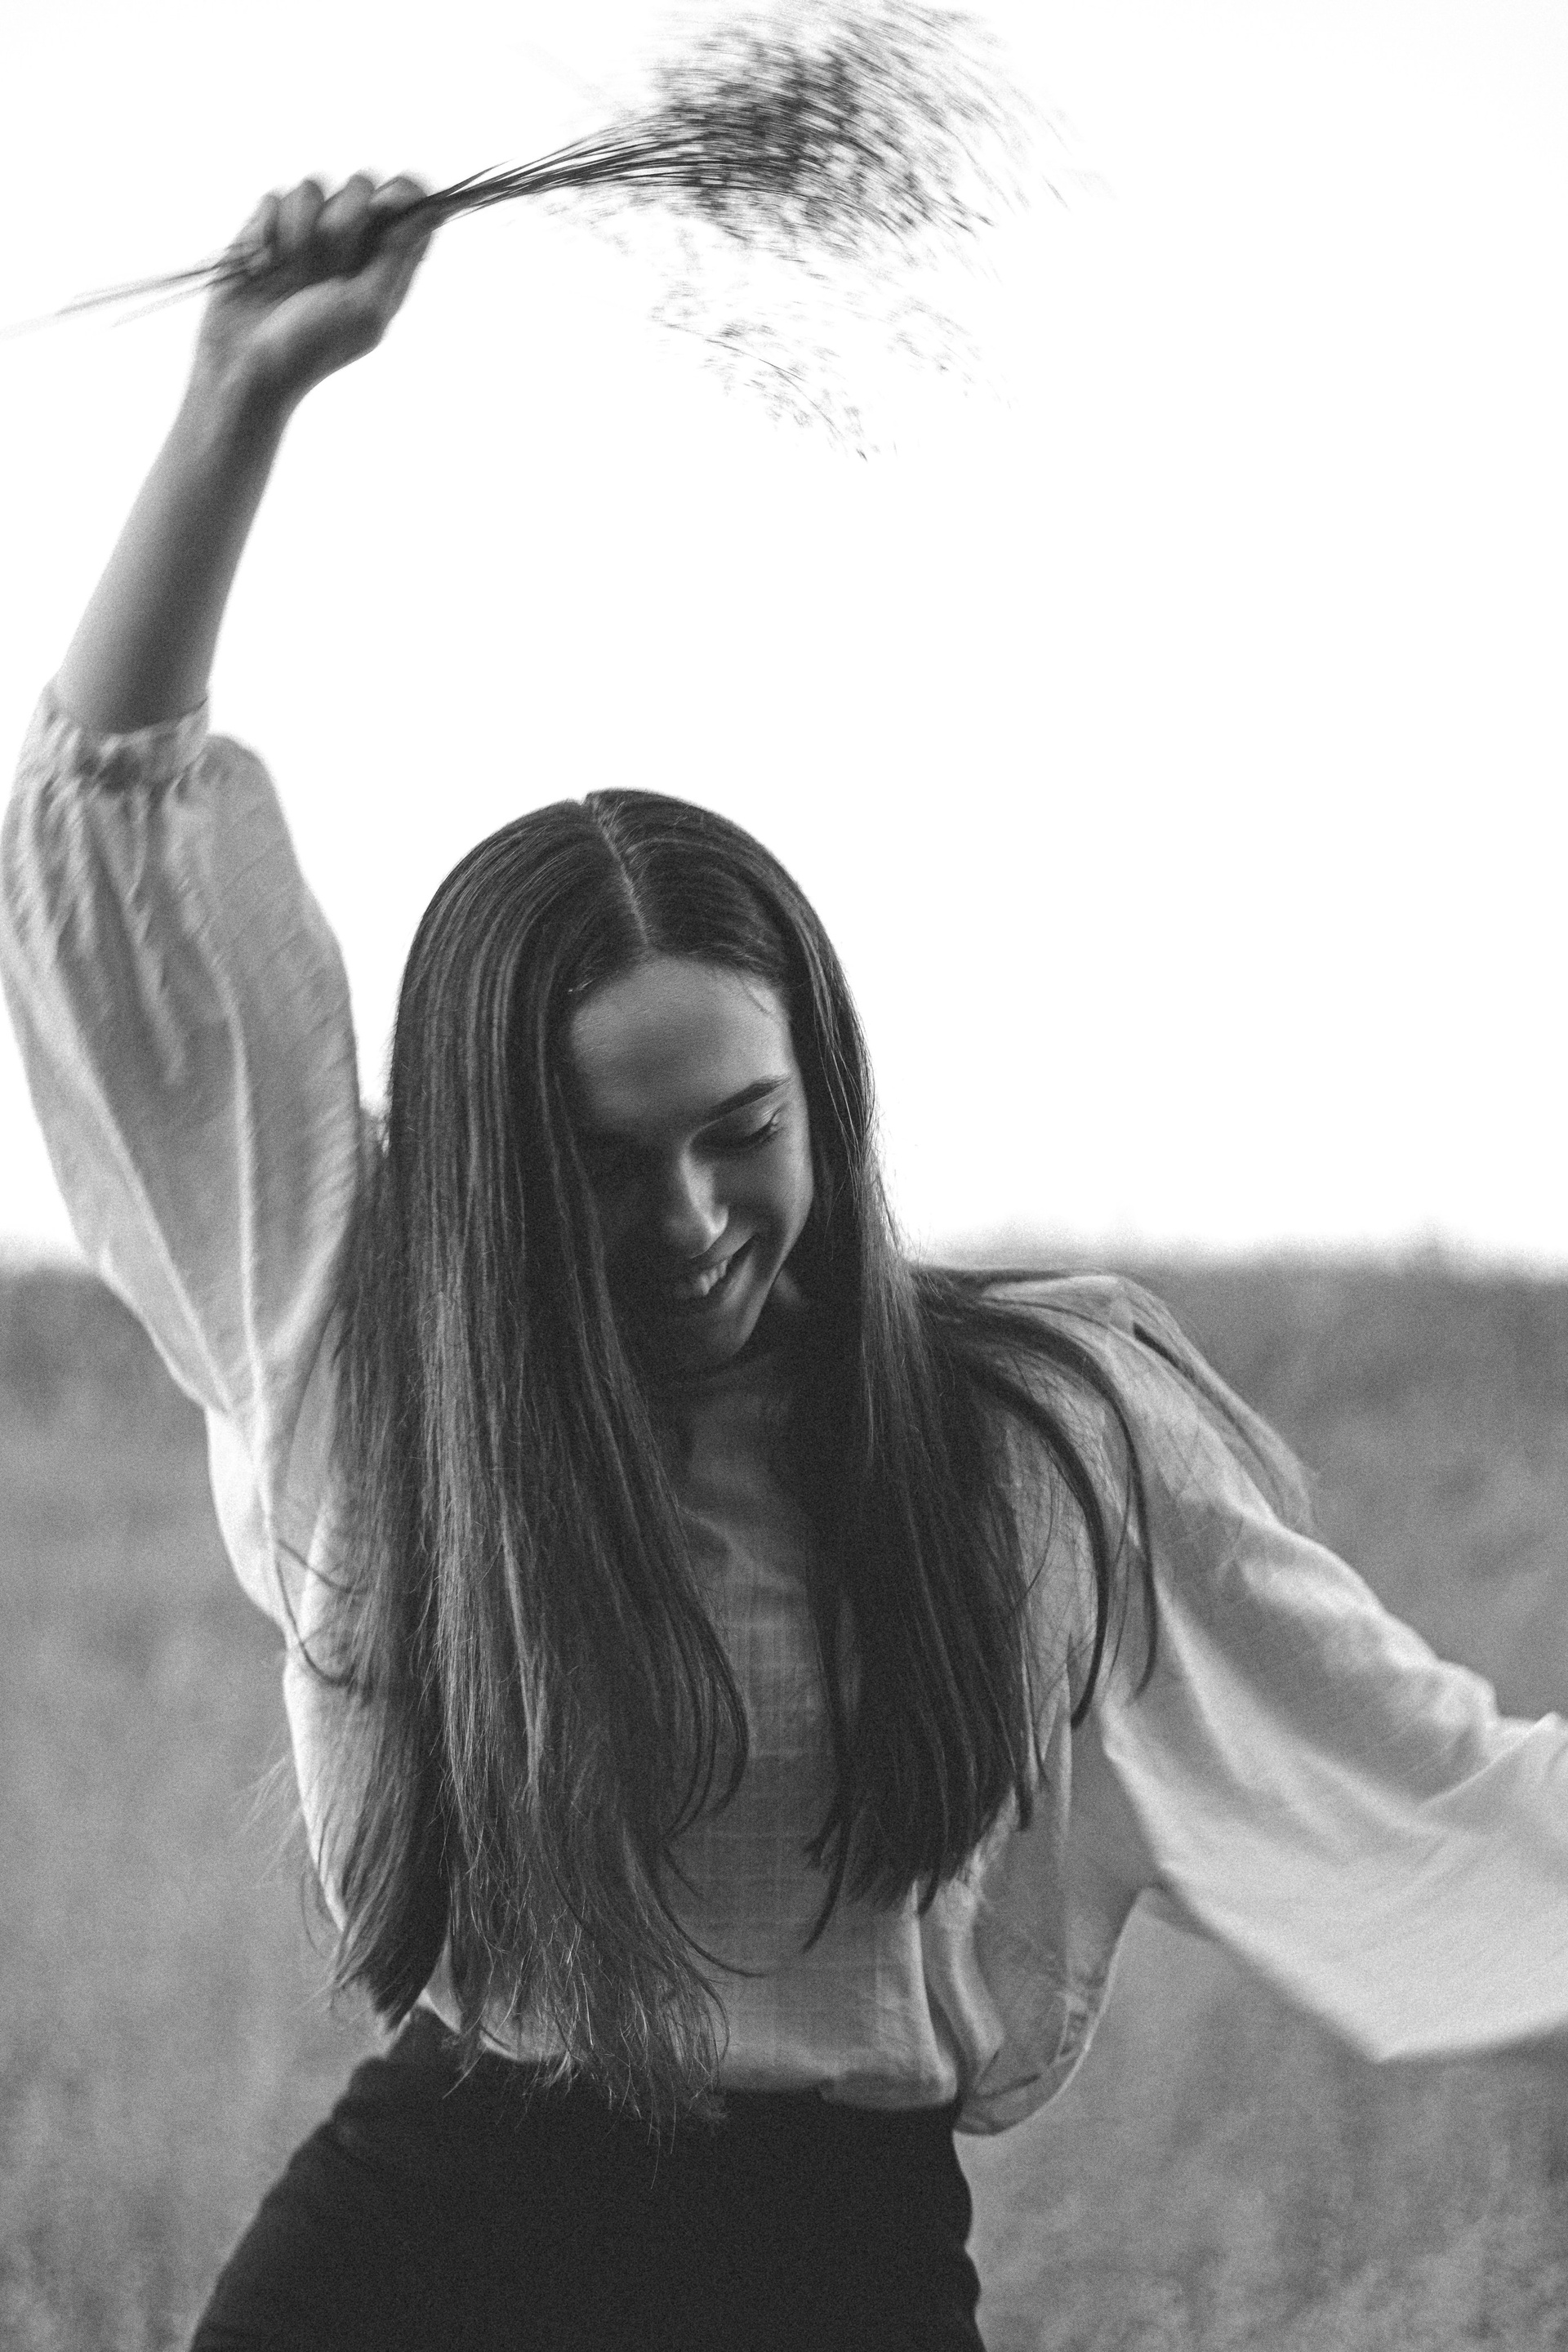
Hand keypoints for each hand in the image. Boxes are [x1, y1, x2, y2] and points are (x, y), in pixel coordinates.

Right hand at [192, 172, 433, 416]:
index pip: (411, 204)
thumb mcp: (366, 308)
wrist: (243, 367)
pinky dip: (266, 232)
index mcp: (384, 266)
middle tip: (327, 264)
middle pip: (361, 186)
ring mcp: (308, 236)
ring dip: (299, 230)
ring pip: (312, 188)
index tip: (382, 207)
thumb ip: (399, 255)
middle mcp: (350, 246)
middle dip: (342, 220)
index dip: (401, 194)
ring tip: (289, 274)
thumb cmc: (310, 347)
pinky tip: (262, 268)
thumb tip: (433, 209)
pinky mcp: (268, 231)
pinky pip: (273, 199)